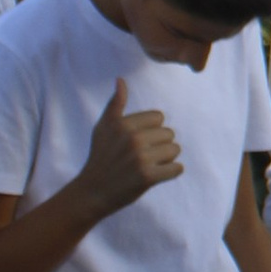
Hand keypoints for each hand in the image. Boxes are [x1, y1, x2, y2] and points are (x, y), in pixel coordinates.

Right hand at [71, 80, 181, 220]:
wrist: (93, 191)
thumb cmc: (100, 156)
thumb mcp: (103, 127)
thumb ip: (115, 104)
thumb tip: (120, 80)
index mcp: (123, 124)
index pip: (159, 117)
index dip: (151, 130)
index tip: (137, 141)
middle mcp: (132, 138)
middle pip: (169, 133)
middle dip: (159, 145)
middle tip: (142, 156)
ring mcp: (141, 158)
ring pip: (175, 150)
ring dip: (166, 159)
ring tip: (148, 165)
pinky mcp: (148, 177)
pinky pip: (177, 168)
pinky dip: (170, 172)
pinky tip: (156, 175)